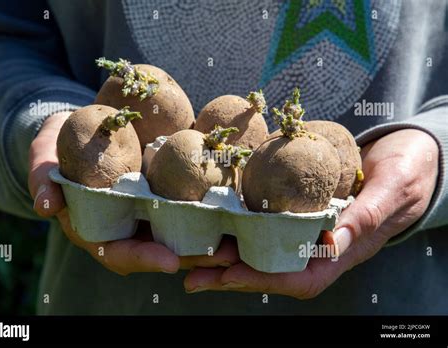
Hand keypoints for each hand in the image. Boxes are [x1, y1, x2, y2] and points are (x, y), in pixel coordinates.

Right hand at [28, 111, 237, 274]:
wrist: (80, 131)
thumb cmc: (60, 148)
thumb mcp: (45, 159)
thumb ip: (43, 179)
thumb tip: (44, 205)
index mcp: (99, 229)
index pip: (121, 252)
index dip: (144, 258)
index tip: (170, 262)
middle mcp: (128, 225)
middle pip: (162, 249)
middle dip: (192, 256)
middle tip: (222, 255)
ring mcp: (150, 210)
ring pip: (182, 231)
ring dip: (210, 237)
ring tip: (239, 238)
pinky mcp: (166, 190)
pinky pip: (189, 203)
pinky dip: (212, 208)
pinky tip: (237, 204)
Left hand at [184, 129, 438, 296]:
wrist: (406, 156)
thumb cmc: (406, 173)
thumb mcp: (391, 190)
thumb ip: (365, 216)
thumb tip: (332, 242)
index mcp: (343, 250)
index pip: (300, 277)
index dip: (264, 278)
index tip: (230, 275)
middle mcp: (321, 247)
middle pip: (272, 269)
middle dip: (232, 274)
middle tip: (193, 273)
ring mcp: (308, 231)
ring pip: (264, 250)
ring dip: (229, 255)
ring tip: (192, 255)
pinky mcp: (299, 211)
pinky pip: (267, 225)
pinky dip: (241, 228)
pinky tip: (216, 224)